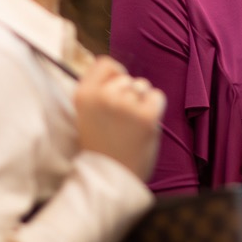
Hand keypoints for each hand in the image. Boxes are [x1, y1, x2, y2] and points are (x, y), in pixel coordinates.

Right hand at [73, 56, 162, 179]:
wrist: (110, 179)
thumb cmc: (100, 148)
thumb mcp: (86, 115)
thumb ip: (98, 93)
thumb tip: (118, 71)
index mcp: (83, 95)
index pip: (104, 63)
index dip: (114, 74)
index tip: (116, 89)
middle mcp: (103, 96)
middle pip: (126, 78)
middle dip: (129, 93)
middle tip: (122, 119)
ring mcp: (126, 105)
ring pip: (142, 86)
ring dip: (141, 101)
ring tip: (131, 125)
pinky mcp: (147, 115)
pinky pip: (157, 97)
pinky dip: (155, 108)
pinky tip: (144, 126)